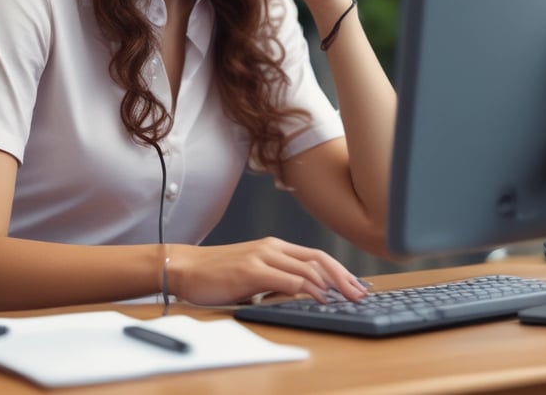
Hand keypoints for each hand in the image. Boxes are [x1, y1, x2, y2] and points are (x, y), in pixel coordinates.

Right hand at [166, 237, 367, 305]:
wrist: (185, 267)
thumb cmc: (216, 274)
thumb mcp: (253, 276)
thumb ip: (276, 281)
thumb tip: (303, 295)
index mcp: (274, 247)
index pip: (315, 256)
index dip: (339, 270)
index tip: (356, 285)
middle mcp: (271, 247)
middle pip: (318, 258)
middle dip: (343, 276)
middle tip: (360, 293)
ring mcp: (261, 256)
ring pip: (307, 266)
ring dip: (331, 284)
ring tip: (347, 298)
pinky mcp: (251, 270)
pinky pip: (287, 278)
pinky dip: (307, 288)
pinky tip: (319, 298)